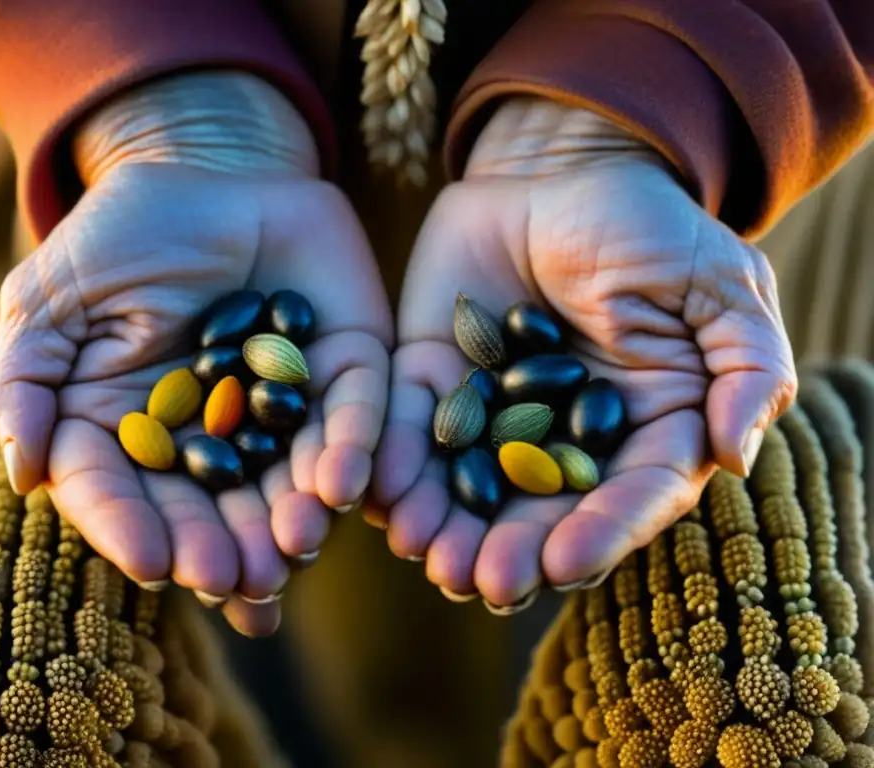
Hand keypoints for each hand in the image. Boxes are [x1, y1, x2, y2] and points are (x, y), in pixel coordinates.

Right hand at [0, 72, 391, 636]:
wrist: (204, 170)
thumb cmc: (117, 240)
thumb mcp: (51, 302)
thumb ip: (28, 382)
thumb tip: (23, 471)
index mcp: (135, 432)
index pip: (126, 494)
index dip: (134, 530)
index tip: (150, 562)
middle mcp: (214, 438)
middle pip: (216, 507)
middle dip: (226, 544)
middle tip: (236, 577)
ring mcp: (285, 408)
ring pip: (292, 477)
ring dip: (295, 515)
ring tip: (296, 543)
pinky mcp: (347, 369)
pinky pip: (355, 413)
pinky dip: (352, 447)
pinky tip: (346, 484)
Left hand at [372, 99, 795, 611]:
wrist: (556, 167)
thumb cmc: (650, 225)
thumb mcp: (719, 284)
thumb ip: (745, 366)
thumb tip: (735, 454)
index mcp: (642, 426)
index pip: (628, 496)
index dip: (601, 534)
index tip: (567, 563)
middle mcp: (563, 439)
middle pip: (541, 512)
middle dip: (514, 552)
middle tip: (486, 580)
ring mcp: (492, 414)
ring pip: (470, 489)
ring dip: (450, 529)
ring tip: (431, 557)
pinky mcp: (432, 382)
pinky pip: (411, 431)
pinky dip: (398, 466)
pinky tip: (384, 501)